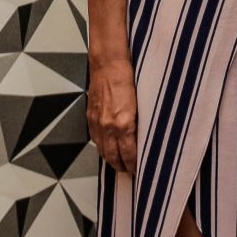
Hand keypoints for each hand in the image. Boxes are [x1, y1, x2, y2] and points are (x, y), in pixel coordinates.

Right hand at [87, 55, 137, 170]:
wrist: (108, 64)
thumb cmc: (128, 78)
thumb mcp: (142, 103)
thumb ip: (141, 123)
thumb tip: (145, 138)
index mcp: (124, 123)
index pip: (129, 154)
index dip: (134, 164)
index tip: (139, 169)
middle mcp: (108, 126)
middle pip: (113, 156)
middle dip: (122, 167)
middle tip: (129, 172)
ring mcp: (97, 122)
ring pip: (102, 150)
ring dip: (110, 160)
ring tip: (118, 165)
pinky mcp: (91, 117)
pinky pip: (95, 139)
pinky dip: (101, 147)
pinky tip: (107, 148)